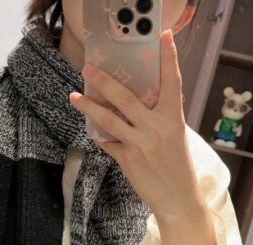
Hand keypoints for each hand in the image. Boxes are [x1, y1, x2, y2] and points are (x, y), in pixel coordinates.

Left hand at [69, 29, 204, 222]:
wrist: (178, 199)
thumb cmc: (178, 167)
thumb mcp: (176, 137)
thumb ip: (160, 118)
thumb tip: (140, 102)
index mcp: (174, 119)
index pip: (172, 82)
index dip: (168, 58)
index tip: (164, 37)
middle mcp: (156, 128)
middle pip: (126, 98)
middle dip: (104, 81)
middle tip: (88, 68)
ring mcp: (140, 144)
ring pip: (108, 119)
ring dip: (88, 106)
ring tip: (75, 96)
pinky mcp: (127, 160)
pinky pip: (107, 142)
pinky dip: (100, 136)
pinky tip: (95, 131)